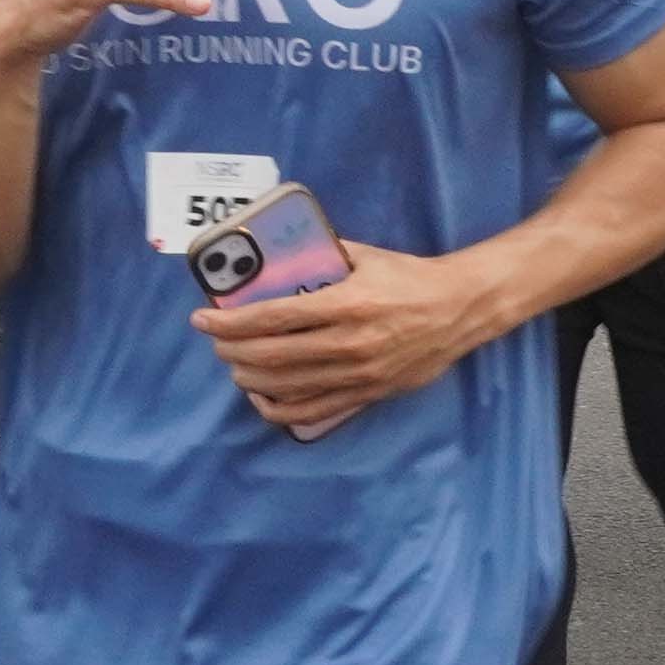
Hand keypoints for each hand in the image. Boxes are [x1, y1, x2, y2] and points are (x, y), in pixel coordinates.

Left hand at [193, 239, 500, 440]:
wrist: (461, 309)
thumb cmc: (411, 277)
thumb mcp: (365, 256)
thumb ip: (322, 256)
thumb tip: (278, 254)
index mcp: (346, 303)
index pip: (272, 317)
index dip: (230, 322)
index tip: (203, 319)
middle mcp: (349, 343)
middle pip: (272, 355)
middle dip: (232, 350)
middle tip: (215, 341)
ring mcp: (358, 374)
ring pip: (288, 386)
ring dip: (250, 377)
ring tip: (233, 365)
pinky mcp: (368, 393)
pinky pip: (314, 410)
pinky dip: (280, 408)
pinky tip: (262, 396)